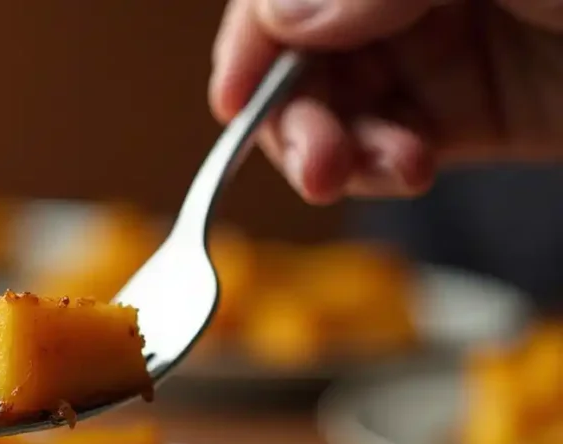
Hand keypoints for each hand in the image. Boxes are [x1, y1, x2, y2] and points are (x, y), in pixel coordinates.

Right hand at [209, 0, 562, 202]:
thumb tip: (280, 17)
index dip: (249, 45)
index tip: (232, 100)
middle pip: (298, 62)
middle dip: (295, 118)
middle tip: (315, 164)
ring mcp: (431, 52)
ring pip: (336, 113)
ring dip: (338, 154)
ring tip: (374, 171)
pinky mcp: (464, 111)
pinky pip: (387, 147)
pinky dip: (381, 170)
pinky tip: (409, 169)